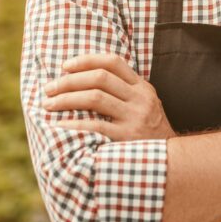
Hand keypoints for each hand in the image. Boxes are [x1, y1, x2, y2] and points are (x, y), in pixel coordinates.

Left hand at [43, 53, 177, 140]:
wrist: (172, 161)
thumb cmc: (149, 133)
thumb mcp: (144, 106)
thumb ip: (123, 92)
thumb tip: (82, 81)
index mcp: (142, 87)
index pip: (113, 62)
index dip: (86, 60)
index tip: (64, 66)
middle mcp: (141, 98)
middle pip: (100, 77)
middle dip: (69, 81)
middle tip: (48, 89)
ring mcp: (135, 117)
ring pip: (95, 97)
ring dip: (66, 99)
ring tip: (48, 105)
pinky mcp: (128, 137)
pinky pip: (95, 126)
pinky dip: (74, 124)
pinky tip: (59, 126)